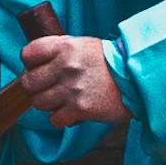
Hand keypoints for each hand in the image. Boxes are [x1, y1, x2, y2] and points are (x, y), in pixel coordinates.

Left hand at [5, 31, 133, 146]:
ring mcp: (72, 88)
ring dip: (48, 104)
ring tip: (61, 100)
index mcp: (64, 46)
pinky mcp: (80, 108)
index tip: (37, 68)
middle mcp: (65, 66)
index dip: (30, 64)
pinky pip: (55, 119)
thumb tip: (35, 64)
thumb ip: (59, 51)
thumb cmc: (110, 62)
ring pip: (39, 103)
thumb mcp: (83, 45)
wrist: (137, 78)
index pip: (28, 54)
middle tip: (48, 88)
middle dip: (36, 87)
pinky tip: (71, 112)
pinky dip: (61, 118)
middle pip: (29, 82)